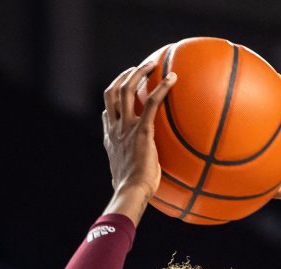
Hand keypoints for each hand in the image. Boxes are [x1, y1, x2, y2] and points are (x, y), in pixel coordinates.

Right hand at [101, 63, 175, 217]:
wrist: (131, 192)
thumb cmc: (134, 189)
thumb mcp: (129, 174)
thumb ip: (132, 165)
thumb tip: (143, 172)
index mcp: (111, 138)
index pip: (107, 110)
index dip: (114, 96)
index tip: (124, 88)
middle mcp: (115, 128)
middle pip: (112, 92)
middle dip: (125, 76)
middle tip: (139, 68)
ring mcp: (126, 128)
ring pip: (126, 90)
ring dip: (138, 73)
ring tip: (152, 65)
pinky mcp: (142, 131)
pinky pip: (150, 103)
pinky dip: (161, 88)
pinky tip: (173, 79)